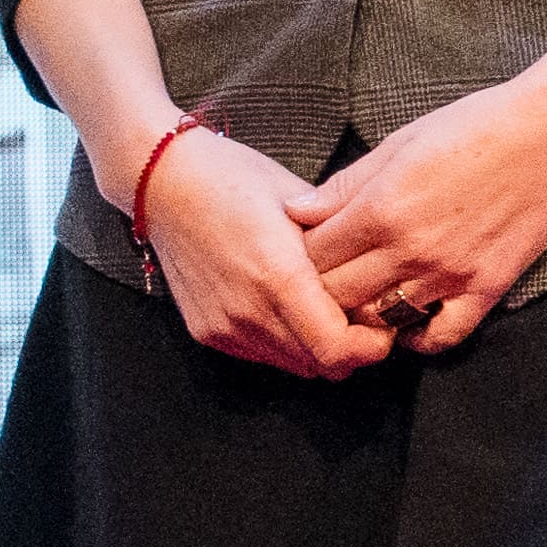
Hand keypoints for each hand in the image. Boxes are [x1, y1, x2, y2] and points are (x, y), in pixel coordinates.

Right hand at [130, 119, 392, 379]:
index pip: (338, 350)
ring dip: (316, 349)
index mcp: (279, 275)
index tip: (383, 326)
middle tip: (360, 317)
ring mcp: (225, 326)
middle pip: (321, 366)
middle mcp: (249, 311)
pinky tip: (285, 307)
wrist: (163, 183)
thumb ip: (342, 246)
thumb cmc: (235, 180)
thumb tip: (381, 274)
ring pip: (294, 366)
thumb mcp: (300, 202)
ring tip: (322, 309)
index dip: (370, 346)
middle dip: (350, 349)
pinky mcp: (208, 332)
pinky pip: (263, 356)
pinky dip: (284, 343)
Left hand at [297, 46, 546, 355]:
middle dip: (320, 294)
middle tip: (321, 288)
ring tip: (357, 307)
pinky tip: (406, 327)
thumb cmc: (472, 127)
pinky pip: (443, 337)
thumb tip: (295, 211)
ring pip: (381, 321)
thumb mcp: (398, 144)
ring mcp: (450, 273)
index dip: (298, 260)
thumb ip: (344, 186)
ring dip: (363, 318)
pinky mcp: (487, 288)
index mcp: (381, 207)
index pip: (314, 256)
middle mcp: (410, 247)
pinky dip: (418, 340)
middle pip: (338, 295)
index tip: (300, 257)